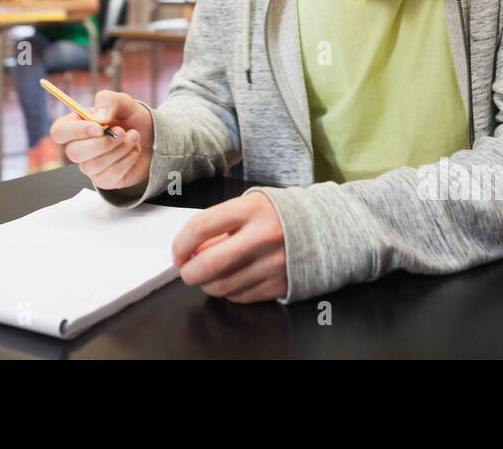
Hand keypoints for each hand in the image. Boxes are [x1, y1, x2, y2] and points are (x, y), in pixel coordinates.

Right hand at [51, 89, 152, 189]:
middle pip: (73, 153)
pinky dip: (127, 160)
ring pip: (93, 165)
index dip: (75, 131)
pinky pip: (110, 175)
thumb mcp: (123, 102)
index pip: (59, 131)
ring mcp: (89, 166)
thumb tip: (98, 118)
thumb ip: (108, 101)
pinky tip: (134, 150)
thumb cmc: (131, 118)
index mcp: (76, 124)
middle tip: (122, 132)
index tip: (99, 127)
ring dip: (119, 150)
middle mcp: (78, 147)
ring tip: (134, 137)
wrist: (152, 137)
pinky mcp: (103, 179)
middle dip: (102, 143)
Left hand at [172, 192, 286, 302]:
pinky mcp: (279, 284)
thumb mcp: (251, 205)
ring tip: (208, 274)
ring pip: (221, 285)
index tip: (177, 251)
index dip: (181, 243)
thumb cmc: (279, 215)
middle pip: (208, 263)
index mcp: (252, 210)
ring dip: (206, 283)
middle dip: (188, 271)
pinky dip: (228, 291)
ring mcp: (272, 264)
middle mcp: (262, 237)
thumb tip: (190, 249)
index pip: (201, 227)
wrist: (325, 228)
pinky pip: (240, 296)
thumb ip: (221, 223)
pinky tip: (231, 279)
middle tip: (185, 269)